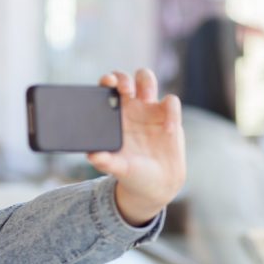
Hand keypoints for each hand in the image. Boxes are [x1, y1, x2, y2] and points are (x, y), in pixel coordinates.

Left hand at [89, 69, 184, 225]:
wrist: (155, 184)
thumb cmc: (131, 173)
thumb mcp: (117, 168)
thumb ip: (105, 161)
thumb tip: (92, 156)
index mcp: (113, 117)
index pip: (108, 90)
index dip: (107, 80)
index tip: (107, 82)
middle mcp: (130, 109)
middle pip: (127, 79)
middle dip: (125, 78)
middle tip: (126, 90)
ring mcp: (150, 111)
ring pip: (148, 81)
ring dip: (147, 82)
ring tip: (146, 97)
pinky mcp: (170, 117)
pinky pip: (171, 102)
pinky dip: (171, 112)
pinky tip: (167, 130)